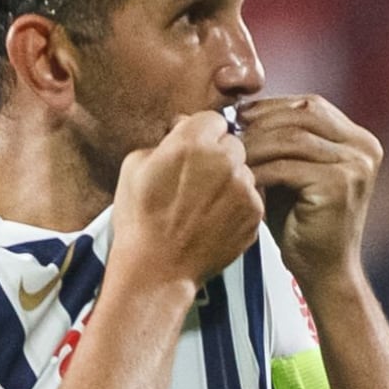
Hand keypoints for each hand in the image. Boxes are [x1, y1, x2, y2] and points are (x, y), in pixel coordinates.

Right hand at [113, 111, 263, 287]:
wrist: (156, 269)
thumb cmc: (139, 219)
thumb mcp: (134, 166)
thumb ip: (164, 141)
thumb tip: (181, 131)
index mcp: (192, 142)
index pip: (212, 120)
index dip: (200, 134)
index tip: (191, 150)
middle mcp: (224, 160)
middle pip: (232, 143)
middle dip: (217, 156)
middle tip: (197, 179)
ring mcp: (243, 188)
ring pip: (244, 171)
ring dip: (229, 180)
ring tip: (204, 205)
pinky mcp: (254, 213)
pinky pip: (250, 197)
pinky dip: (237, 205)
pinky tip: (214, 220)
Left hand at [238, 95, 381, 282]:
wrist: (325, 271)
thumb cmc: (301, 222)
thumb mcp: (292, 171)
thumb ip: (277, 140)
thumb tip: (231, 110)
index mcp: (357, 139)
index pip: (309, 106)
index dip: (270, 107)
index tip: (234, 116)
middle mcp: (364, 147)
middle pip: (302, 114)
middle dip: (259, 121)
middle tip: (225, 130)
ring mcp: (356, 165)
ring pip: (291, 138)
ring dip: (254, 143)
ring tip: (227, 152)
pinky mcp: (339, 184)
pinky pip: (287, 166)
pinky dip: (258, 169)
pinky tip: (239, 176)